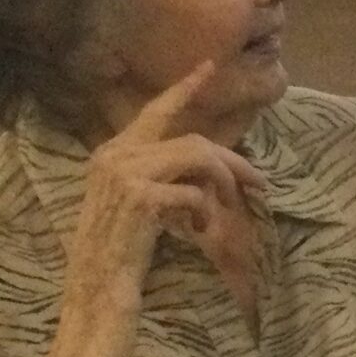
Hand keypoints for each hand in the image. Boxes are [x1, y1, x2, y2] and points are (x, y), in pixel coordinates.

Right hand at [64, 61, 265, 314]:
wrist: (96, 288)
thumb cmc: (121, 250)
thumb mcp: (138, 202)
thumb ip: (162, 174)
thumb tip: (212, 164)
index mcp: (111, 152)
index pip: (155, 112)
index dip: (184, 88)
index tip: (208, 67)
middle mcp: (113, 156)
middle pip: (192, 140)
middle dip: (231, 161)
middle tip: (259, 183)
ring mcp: (123, 174)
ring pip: (196, 157)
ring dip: (222, 184)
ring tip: (221, 213)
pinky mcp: (139, 198)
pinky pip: (193, 191)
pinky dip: (205, 211)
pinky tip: (196, 230)